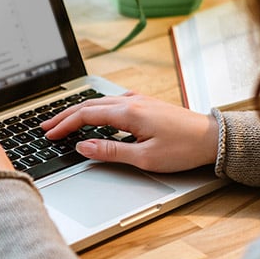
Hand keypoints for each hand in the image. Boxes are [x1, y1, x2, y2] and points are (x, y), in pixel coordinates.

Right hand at [42, 92, 218, 172]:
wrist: (213, 138)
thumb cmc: (183, 149)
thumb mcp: (144, 157)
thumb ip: (110, 151)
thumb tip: (83, 147)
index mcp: (128, 113)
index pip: (85, 116)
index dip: (64, 126)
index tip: (49, 135)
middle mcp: (131, 102)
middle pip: (88, 105)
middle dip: (64, 116)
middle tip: (46, 126)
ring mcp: (139, 101)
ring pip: (99, 102)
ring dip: (78, 112)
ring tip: (64, 121)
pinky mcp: (146, 104)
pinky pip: (112, 102)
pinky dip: (95, 109)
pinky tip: (94, 115)